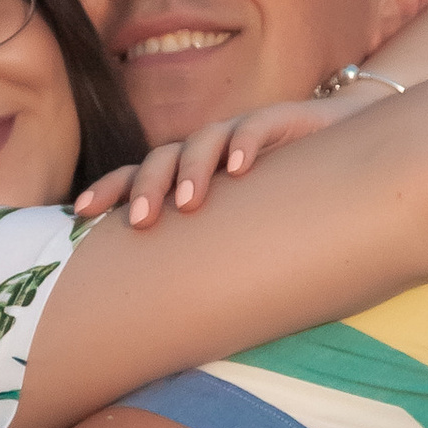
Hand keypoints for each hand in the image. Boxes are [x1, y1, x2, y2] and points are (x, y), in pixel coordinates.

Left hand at [72, 86, 385, 228]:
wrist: (345, 146)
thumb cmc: (286, 197)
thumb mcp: (243, 224)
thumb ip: (208, 249)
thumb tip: (171, 308)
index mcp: (190, 172)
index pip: (139, 175)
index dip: (110, 188)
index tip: (81, 212)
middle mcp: (208, 150)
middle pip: (163, 157)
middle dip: (147, 187)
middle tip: (141, 221)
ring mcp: (241, 132)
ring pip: (203, 141)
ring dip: (192, 170)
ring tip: (189, 203)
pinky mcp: (281, 120)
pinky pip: (255, 127)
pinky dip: (245, 144)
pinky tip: (240, 168)